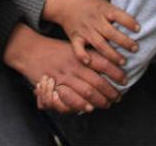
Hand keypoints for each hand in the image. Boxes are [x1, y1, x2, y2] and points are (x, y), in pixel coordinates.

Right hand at [3, 23, 124, 112]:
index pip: (104, 63)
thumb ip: (88, 55)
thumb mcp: (73, 47)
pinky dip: (81, 104)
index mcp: (80, 54)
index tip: (124, 79)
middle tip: (118, 96)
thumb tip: (106, 62)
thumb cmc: (53, 50)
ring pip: (88, 90)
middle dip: (111, 91)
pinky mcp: (55, 85)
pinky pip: (70, 97)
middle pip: (98, 80)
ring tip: (107, 103)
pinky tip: (89, 107)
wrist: (30, 50)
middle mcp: (75, 65)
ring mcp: (65, 76)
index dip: (116, 72)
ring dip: (100, 100)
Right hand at [42, 0, 138, 66]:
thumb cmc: (87, 2)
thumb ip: (113, 12)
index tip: (138, 29)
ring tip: (122, 62)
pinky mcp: (75, 37)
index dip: (129, 22)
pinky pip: (78, 48)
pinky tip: (89, 62)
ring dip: (112, 54)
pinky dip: (83, 55)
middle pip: (112, 33)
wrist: (64, 3)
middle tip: (135, 49)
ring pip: (100, 44)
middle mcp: (95, 20)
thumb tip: (131, 22)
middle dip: (124, 42)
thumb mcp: (102, 2)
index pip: (119, 15)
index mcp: (104, 9)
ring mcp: (85, 30)